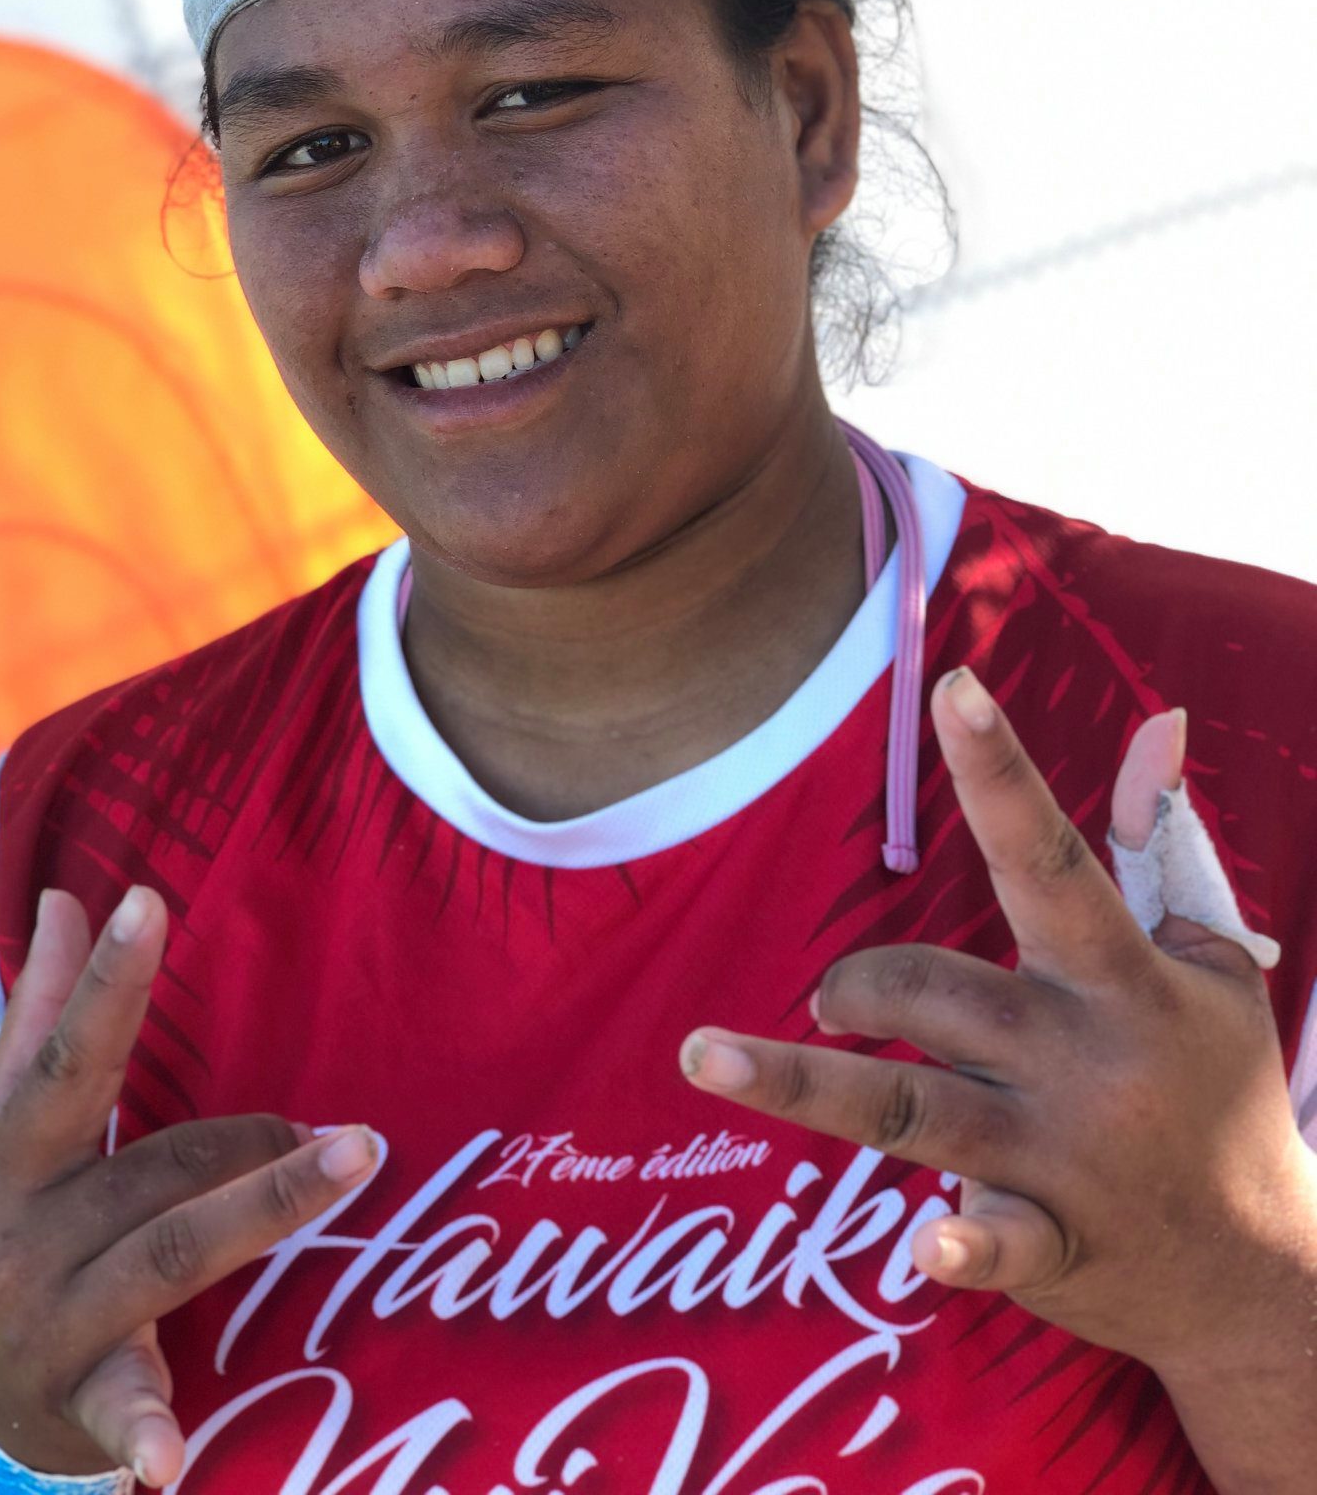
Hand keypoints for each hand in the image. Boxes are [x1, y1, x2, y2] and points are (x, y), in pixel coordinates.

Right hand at [0, 886, 375, 1487]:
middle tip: (349, 1132)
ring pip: (172, 1249)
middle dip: (254, 1138)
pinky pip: (114, 1411)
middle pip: (155, 1164)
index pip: (65, 1059)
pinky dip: (141, 1431)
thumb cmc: (8, 1232)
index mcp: (6, 1159)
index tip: (148, 901)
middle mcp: (19, 1234)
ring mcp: (48, 1321)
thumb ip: (40, 1015)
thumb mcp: (5, 1131)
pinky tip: (169, 1456)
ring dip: (268, 1203)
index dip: (107, 982)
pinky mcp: (76, 1401)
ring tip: (355, 1157)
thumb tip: (61, 902)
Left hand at [680, 668, 1316, 1381]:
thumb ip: (1160, 841)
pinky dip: (965, 1251)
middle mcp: (1087, 1061)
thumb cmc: (1217, 1088)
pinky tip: (926, 1250)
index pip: (1050, 858)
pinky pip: (1001, 1247)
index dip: (1000, 772)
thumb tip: (1160, 719)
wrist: (1263, 1275)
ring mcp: (1066, 1159)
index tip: (953, 687)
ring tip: (702, 1056)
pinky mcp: (1056, 1248)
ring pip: (915, 1110)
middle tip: (836, 1003)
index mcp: (1126, 980)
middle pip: (940, 993)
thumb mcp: (1208, 960)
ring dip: (801, 1086)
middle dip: (864, 984)